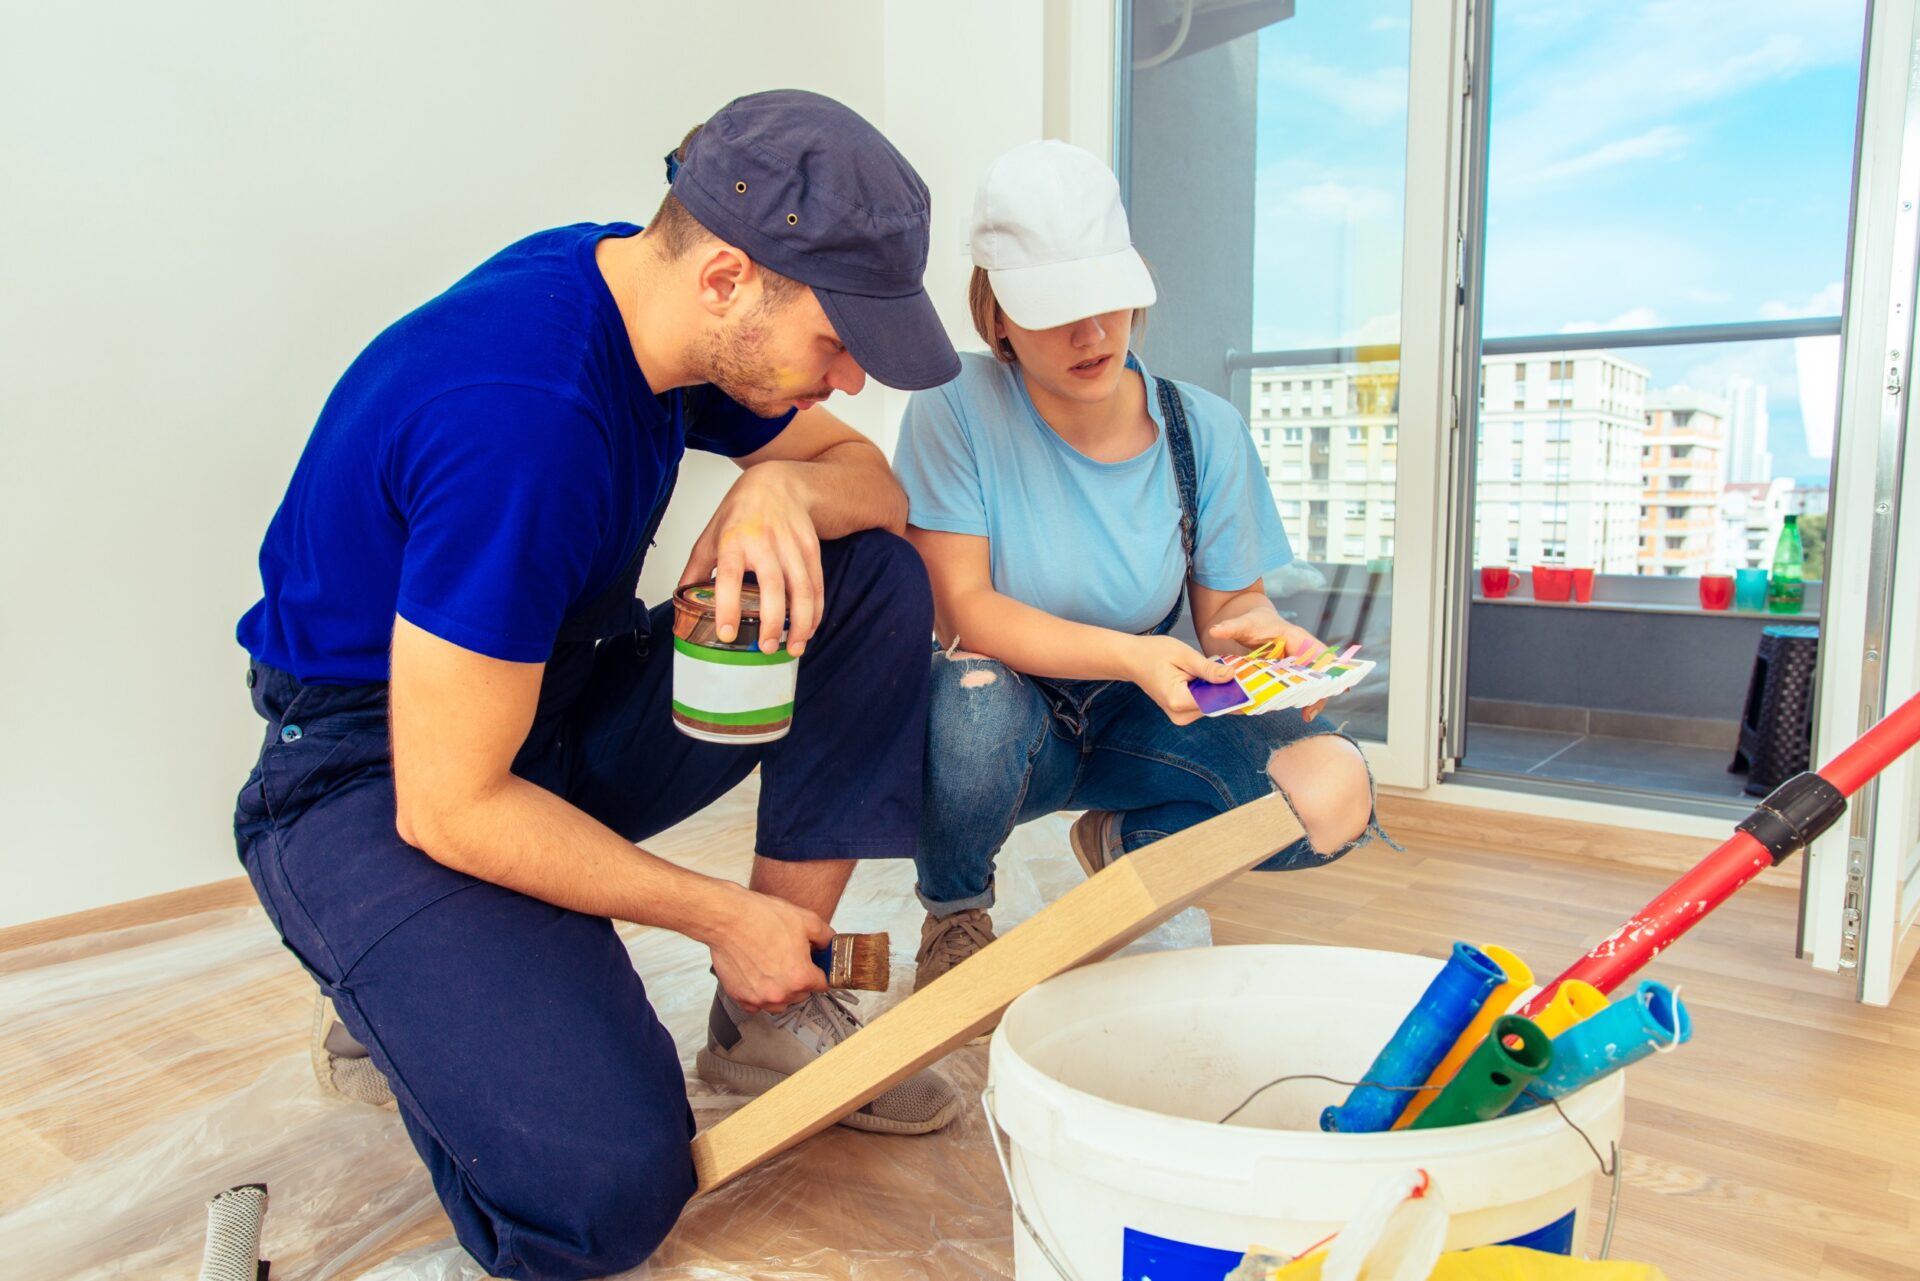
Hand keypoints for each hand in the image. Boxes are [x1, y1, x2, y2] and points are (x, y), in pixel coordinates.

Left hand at [680, 464, 824, 655]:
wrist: (777, 483)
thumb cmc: (741, 510)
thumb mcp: (710, 534)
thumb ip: (695, 568)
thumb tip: (681, 600)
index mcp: (733, 539)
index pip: (729, 576)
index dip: (727, 606)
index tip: (727, 633)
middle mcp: (764, 542)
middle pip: (773, 585)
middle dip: (772, 621)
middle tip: (766, 649)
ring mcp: (791, 545)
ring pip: (802, 588)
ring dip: (800, 622)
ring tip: (794, 647)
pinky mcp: (811, 549)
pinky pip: (817, 585)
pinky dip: (816, 611)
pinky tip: (808, 629)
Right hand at [704, 883, 834, 1013]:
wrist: (728, 918)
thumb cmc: (761, 918)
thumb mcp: (807, 920)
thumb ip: (826, 937)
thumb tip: (830, 945)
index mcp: (800, 977)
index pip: (823, 984)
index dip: (820, 971)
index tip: (816, 965)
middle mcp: (781, 993)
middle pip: (802, 994)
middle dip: (801, 979)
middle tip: (791, 958)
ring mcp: (759, 998)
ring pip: (780, 1003)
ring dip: (782, 990)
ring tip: (774, 967)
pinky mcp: (741, 998)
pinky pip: (757, 1005)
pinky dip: (760, 995)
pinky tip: (758, 975)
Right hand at [1125, 635, 1232, 725]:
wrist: (1133, 660)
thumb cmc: (1154, 653)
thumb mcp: (1184, 655)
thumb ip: (1208, 668)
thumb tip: (1231, 676)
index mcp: (1178, 700)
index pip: (1215, 701)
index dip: (1234, 691)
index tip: (1250, 681)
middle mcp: (1179, 715)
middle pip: (1215, 705)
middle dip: (1228, 690)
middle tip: (1241, 672)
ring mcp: (1180, 717)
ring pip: (1212, 706)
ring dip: (1220, 691)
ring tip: (1224, 673)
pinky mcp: (1182, 714)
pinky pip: (1204, 704)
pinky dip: (1211, 693)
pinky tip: (1212, 679)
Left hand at [1207, 611, 1333, 721]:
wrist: (1249, 624)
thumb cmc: (1252, 621)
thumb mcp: (1243, 624)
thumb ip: (1230, 627)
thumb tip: (1214, 630)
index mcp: (1297, 639)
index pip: (1319, 655)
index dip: (1329, 669)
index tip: (1336, 685)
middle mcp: (1302, 653)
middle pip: (1318, 674)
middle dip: (1319, 690)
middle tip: (1312, 710)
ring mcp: (1296, 666)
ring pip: (1310, 684)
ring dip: (1311, 698)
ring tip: (1307, 715)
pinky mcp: (1288, 676)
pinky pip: (1297, 689)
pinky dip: (1298, 699)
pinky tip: (1300, 713)